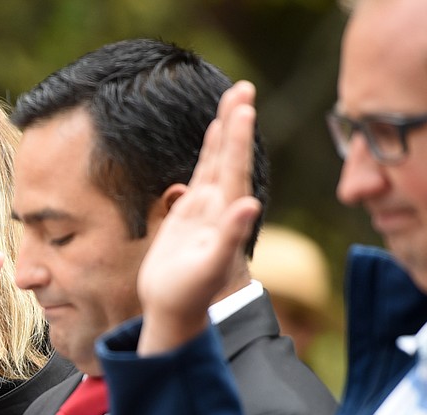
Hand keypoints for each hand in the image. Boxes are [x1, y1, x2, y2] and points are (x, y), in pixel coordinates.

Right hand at [136, 80, 263, 354]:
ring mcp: (206, 212)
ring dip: (224, 133)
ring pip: (217, 163)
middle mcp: (220, 208)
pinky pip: (201, 177)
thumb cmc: (191, 296)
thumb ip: (232, 236)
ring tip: (232, 101)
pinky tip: (212, 138)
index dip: (238, 138)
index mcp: (227, 216)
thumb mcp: (210, 268)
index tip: (242, 106)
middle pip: (229, 158)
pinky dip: (208, 154)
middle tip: (242, 88)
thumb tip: (250, 204)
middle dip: (235, 123)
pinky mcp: (189, 217)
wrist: (176, 313)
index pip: (234, 169)